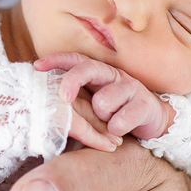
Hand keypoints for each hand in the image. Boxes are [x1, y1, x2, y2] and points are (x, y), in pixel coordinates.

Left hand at [36, 53, 174, 147]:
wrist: (154, 122)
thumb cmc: (116, 113)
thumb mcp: (93, 105)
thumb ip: (74, 102)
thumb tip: (42, 105)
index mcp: (99, 73)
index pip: (76, 59)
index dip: (56, 60)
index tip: (36, 66)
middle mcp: (114, 75)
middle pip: (89, 68)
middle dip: (72, 81)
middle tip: (63, 98)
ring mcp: (131, 88)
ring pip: (104, 100)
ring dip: (100, 116)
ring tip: (106, 123)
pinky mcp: (145, 105)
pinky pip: (121, 120)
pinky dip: (115, 129)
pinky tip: (118, 131)